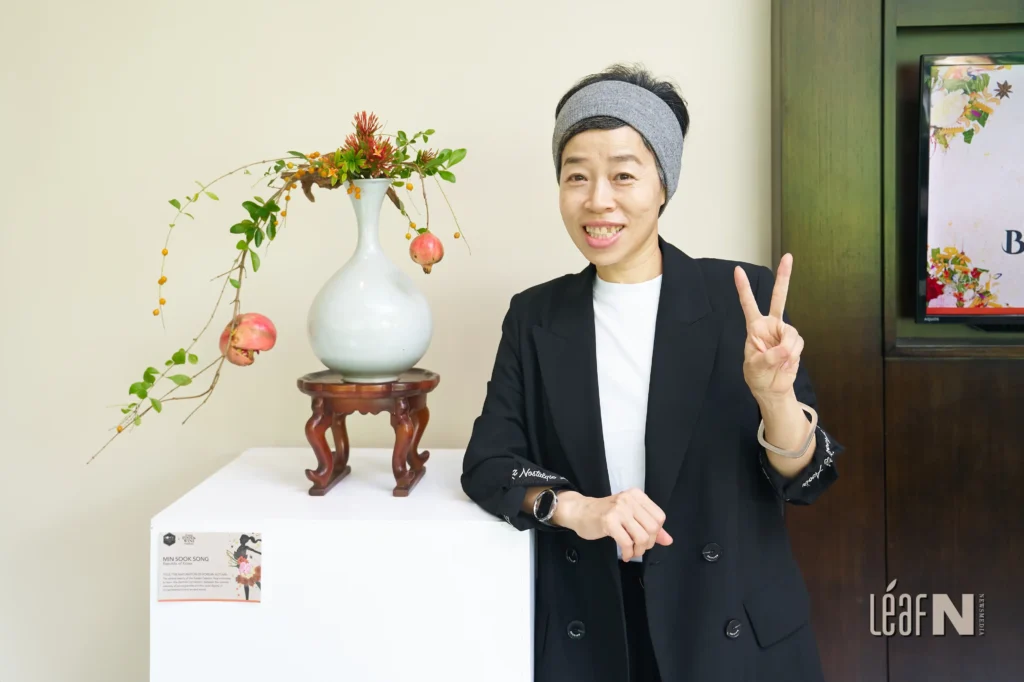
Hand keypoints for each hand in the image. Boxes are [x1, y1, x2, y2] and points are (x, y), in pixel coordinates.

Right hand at [554, 488, 672, 560]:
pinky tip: (625, 555)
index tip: (646, 539)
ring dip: (638, 550)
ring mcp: (619, 509)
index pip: (659, 517)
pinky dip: (629, 553)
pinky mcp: (608, 521)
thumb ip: (650, 527)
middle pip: (653, 528)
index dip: (656, 533)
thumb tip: (669, 540)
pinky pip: (627, 542)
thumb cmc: (605, 515)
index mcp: (637, 495)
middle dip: (648, 544)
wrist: (580, 512)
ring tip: (632, 552)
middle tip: (638, 548)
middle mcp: (629, 499)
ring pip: (642, 536)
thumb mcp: (630, 516)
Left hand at [733, 254, 802, 402]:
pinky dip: (793, 354)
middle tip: (788, 257)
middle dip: (784, 277)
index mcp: (754, 327)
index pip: (748, 304)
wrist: (772, 388)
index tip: (737, 270)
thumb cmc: (757, 375)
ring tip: (779, 360)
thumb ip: (769, 356)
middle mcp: (771, 325)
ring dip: (787, 348)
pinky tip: (787, 361)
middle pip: (778, 298)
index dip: (743, 288)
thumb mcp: (756, 366)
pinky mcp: (795, 341)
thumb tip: (785, 348)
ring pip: (791, 332)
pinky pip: (798, 344)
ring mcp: (784, 332)